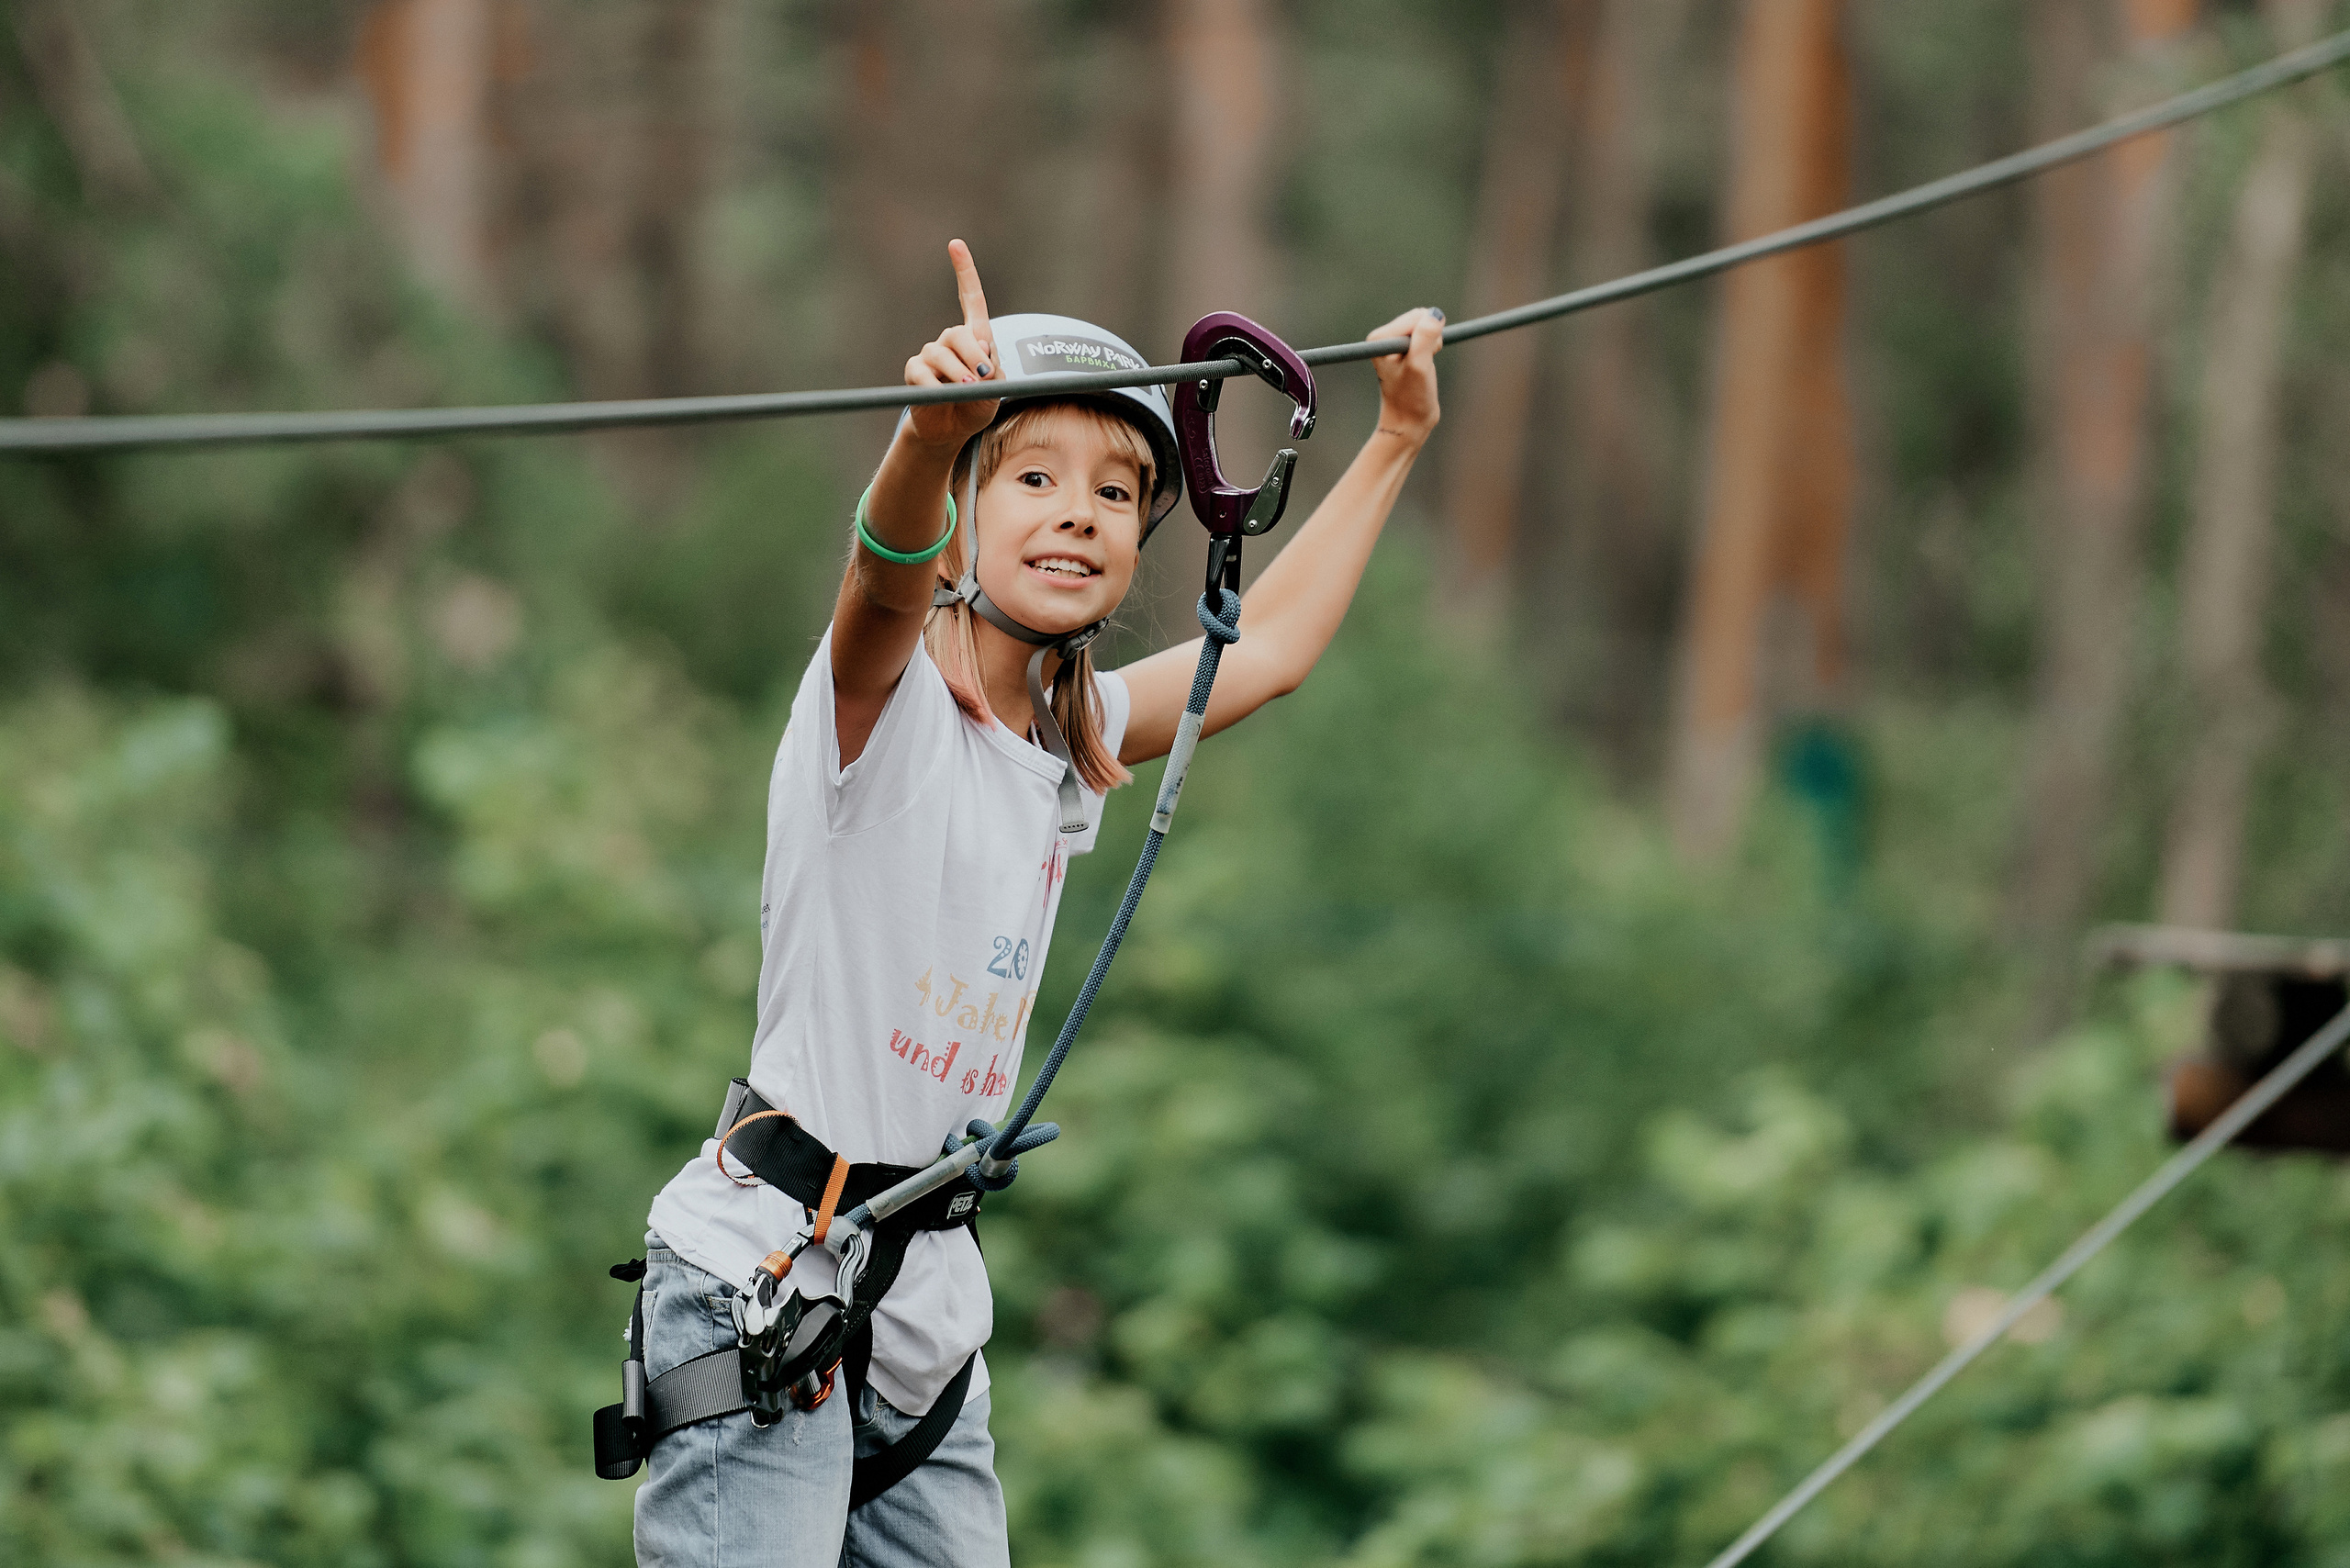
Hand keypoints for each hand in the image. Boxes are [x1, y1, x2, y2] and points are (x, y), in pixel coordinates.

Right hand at [902, 239, 1001, 449]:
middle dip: (974, 353)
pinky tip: (941, 396)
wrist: (951, 431)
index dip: (964, 272)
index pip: (970, 299)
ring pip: (941, 354)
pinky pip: (922, 374)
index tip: (955, 244)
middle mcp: (950, 341)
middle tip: (984, 375)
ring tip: (968, 388)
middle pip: (959, 334)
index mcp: (974, 338)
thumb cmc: (976, 407)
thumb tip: (982, 354)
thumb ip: (994, 373)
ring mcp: (930, 355)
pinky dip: (935, 386)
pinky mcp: (914, 373)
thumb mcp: (996, 391)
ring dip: (957, 371)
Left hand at [1368, 306, 1443, 447]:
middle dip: (1430, 340)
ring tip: (1423, 368)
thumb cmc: (1411, 398)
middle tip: (1422, 365)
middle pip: (1420, 318)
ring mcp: (1394, 342)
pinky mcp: (1406, 348)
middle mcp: (1383, 337)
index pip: (1416, 317)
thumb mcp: (1419, 366)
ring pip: (1427, 327)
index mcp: (1379, 338)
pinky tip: (1424, 366)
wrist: (1409, 421)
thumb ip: (1425, 338)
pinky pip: (1428, 336)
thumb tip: (1435, 313)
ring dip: (1432, 346)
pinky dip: (1432, 348)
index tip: (1420, 360)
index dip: (1427, 337)